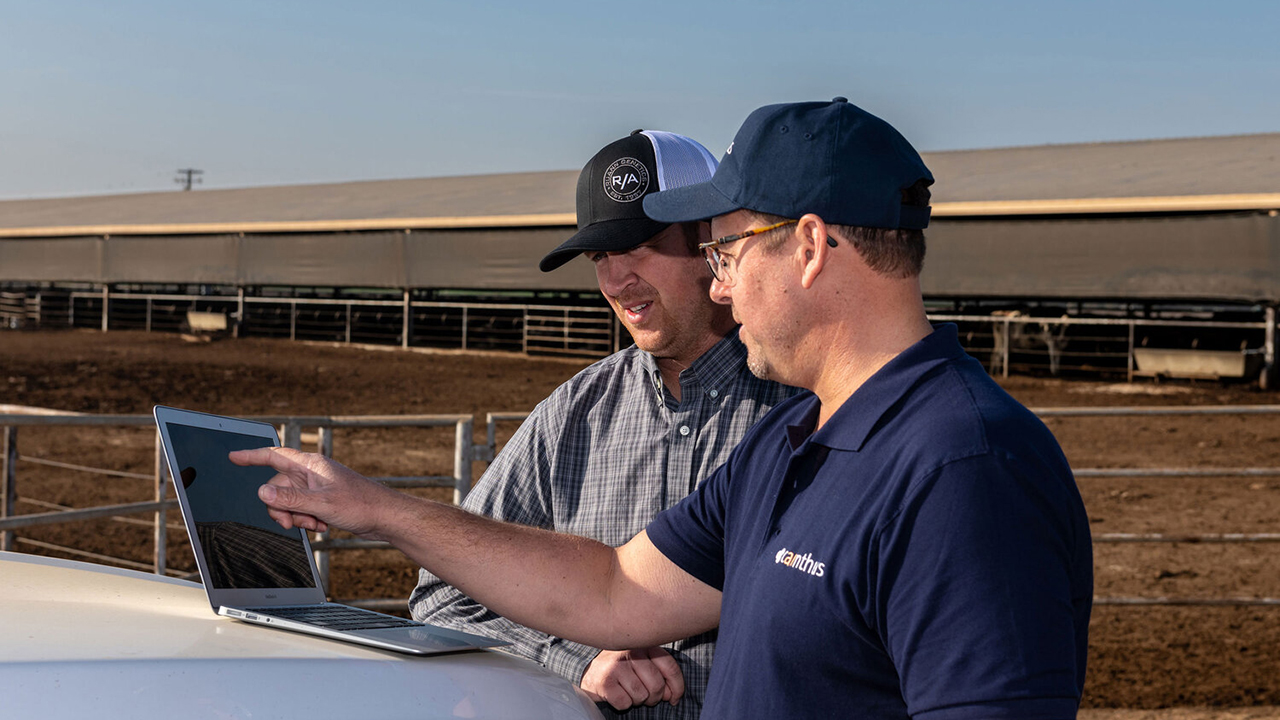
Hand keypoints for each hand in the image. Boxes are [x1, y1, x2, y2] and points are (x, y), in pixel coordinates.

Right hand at [228, 447, 393, 535]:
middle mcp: (311, 474)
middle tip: (292, 524)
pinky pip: (302, 510)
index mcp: (310, 465)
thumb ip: (290, 499)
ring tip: (315, 525)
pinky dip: (307, 520)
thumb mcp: (321, 504)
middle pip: (277, 488)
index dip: (252, 457)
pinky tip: (322, 527)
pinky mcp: (323, 500)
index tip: (233, 457)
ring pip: (289, 502)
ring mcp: (317, 487)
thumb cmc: (361, 504)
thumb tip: (262, 493)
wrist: (385, 517)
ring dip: (296, 517)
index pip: (274, 456)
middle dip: (281, 508)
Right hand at [579, 647, 684, 710]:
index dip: (677, 686)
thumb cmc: (623, 670)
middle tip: (646, 696)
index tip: (674, 698)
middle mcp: (630, 651)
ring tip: (628, 691)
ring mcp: (616, 666)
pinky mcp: (605, 682)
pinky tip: (617, 694)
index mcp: (644, 644)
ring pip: (642, 696)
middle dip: (654, 697)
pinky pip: (625, 703)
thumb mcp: (644, 663)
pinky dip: (623, 704)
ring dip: (637, 700)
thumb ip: (661, 673)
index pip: (669, 666)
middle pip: (657, 685)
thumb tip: (672, 695)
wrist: (592, 673)